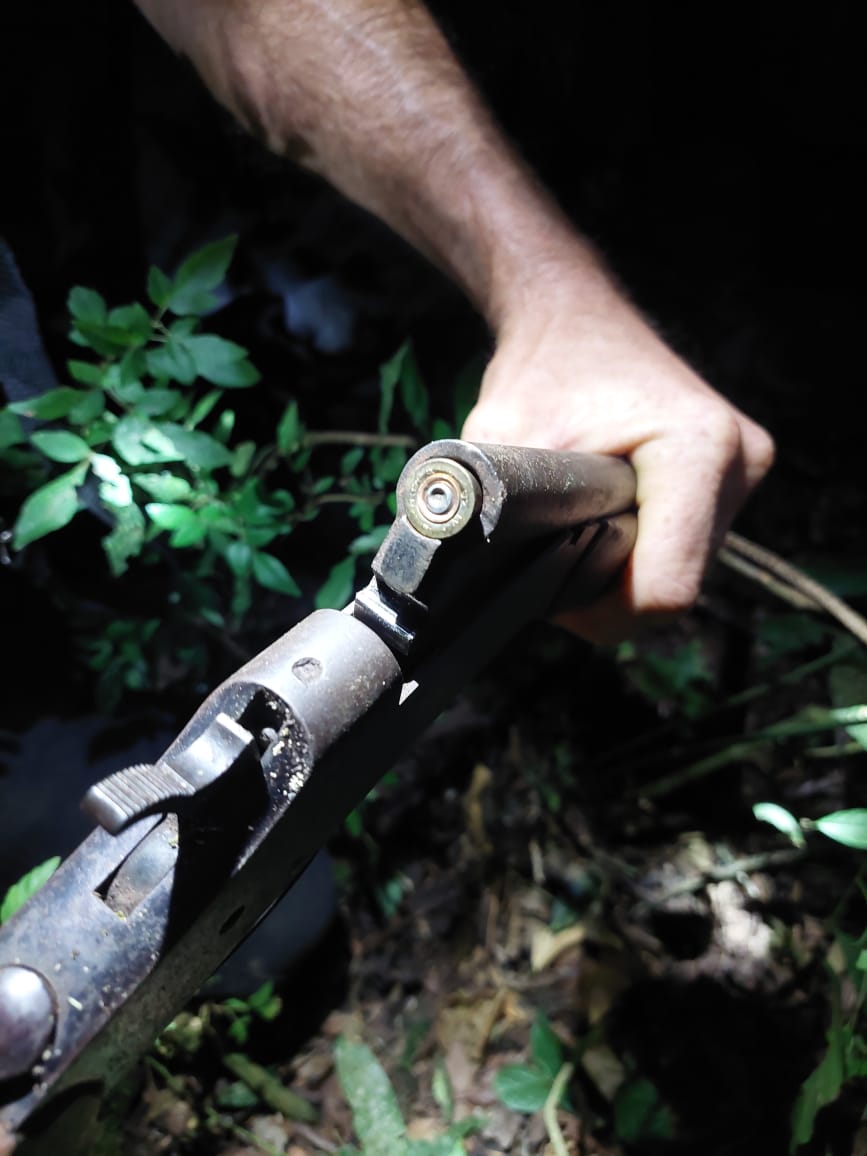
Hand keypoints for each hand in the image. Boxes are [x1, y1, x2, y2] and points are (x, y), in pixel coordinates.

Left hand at [462, 273, 774, 641]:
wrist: (575, 317)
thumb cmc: (540, 369)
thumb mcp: (499, 440)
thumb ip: (491, 515)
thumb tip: (469, 587)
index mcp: (698, 449)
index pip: (663, 590)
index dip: (597, 609)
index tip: (545, 583)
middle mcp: (740, 463)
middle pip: (671, 588)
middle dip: (604, 591)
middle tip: (548, 552)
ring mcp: (745, 474)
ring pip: (678, 576)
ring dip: (621, 573)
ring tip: (575, 526)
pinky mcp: (734, 482)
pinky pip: (683, 552)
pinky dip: (637, 554)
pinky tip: (603, 519)